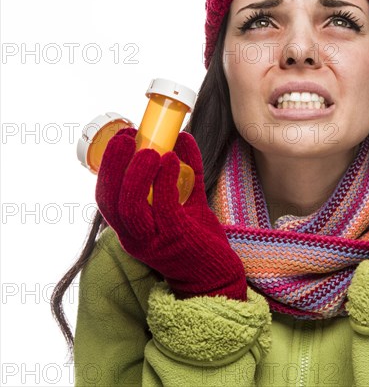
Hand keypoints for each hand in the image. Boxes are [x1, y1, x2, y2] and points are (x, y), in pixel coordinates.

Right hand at [95, 128, 246, 300]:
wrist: (216, 277)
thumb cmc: (197, 240)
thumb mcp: (186, 202)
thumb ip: (183, 172)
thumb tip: (180, 136)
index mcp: (130, 227)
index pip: (106, 196)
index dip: (109, 165)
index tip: (122, 137)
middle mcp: (134, 236)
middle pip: (111, 199)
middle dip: (114, 164)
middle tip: (127, 137)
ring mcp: (153, 240)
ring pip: (131, 206)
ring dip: (137, 173)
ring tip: (151, 150)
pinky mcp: (176, 239)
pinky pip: (164, 207)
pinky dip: (165, 180)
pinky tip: (172, 160)